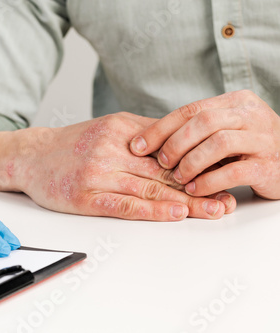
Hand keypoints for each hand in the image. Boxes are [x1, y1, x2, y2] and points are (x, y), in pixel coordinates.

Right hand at [13, 113, 233, 220]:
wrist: (31, 156)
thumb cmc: (71, 144)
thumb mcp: (108, 127)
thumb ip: (142, 134)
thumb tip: (179, 143)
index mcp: (121, 130)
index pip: (168, 149)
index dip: (198, 164)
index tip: (221, 174)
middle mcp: (111, 148)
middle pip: (163, 170)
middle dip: (199, 186)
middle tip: (226, 199)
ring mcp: (97, 172)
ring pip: (148, 188)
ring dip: (183, 201)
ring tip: (211, 210)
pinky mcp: (86, 196)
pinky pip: (123, 204)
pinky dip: (151, 210)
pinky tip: (172, 214)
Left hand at [129, 90, 279, 199]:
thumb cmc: (249, 148)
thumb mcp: (226, 130)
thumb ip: (198, 130)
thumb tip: (148, 140)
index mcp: (235, 102)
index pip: (190, 110)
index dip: (160, 128)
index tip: (136, 145)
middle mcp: (251, 115)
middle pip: (203, 122)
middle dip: (174, 144)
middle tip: (160, 162)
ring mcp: (263, 139)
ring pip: (218, 143)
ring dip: (191, 162)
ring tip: (177, 177)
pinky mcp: (269, 166)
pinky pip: (233, 172)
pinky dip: (208, 182)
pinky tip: (194, 190)